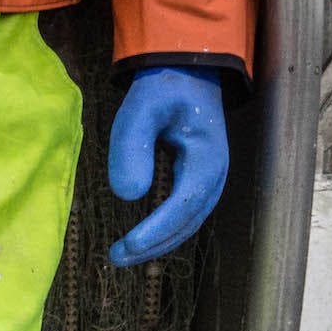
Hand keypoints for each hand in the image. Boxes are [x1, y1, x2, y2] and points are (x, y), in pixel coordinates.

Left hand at [105, 67, 228, 266]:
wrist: (187, 73)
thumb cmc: (164, 88)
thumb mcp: (141, 109)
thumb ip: (132, 147)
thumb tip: (128, 194)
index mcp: (206, 158)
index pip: (183, 205)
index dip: (156, 229)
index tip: (128, 244)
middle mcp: (215, 175)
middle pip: (187, 223)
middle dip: (153, 245)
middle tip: (116, 257)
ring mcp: (210, 180)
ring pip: (187, 223)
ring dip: (157, 243)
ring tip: (123, 255)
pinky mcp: (199, 181)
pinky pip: (184, 214)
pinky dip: (163, 231)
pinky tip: (140, 239)